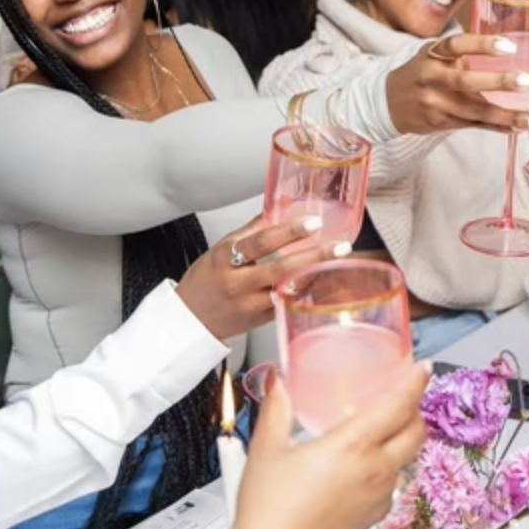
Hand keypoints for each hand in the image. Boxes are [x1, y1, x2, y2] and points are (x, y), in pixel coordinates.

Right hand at [175, 214, 344, 339]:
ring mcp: (250, 305)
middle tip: (340, 246)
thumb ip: (251, 232)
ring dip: (315, 275)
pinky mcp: (259, 321)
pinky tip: (323, 280)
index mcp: (225, 259)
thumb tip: (278, 208)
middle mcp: (238, 283)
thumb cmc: (205, 281)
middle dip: (313, 256)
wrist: (189, 319)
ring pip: (288, 290)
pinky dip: (305, 291)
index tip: (313, 222)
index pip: (260, 242)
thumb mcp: (220, 250)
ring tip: (338, 261)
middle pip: (280, 269)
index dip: (288, 232)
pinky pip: (287, 304)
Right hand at [227, 364, 428, 528]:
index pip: (399, 406)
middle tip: (403, 400)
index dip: (415, 383)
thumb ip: (277, 409)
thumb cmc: (269, 509)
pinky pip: (390, 487)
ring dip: (401, 443)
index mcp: (353, 446)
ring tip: (381, 434)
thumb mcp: (268, 450)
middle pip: (416, 434)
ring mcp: (378, 498)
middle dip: (415, 413)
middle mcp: (375, 471)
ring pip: (406, 462)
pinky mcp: (373, 520)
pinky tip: (363, 471)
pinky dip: (386, 472)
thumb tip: (278, 383)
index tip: (423, 369)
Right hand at [384, 32, 528, 134]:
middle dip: (500, 82)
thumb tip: (510, 44)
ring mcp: (436, 104)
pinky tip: (520, 127)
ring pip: (476, 111)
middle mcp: (433, 78)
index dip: (482, 45)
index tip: (510, 46)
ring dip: (509, 116)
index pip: (457, 45)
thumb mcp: (434, 54)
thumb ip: (464, 51)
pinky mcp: (442, 123)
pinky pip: (475, 125)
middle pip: (467, 81)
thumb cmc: (421, 72)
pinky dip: (500, 127)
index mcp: (433, 55)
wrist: (387, 102)